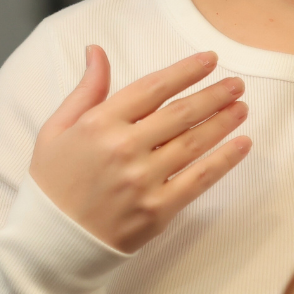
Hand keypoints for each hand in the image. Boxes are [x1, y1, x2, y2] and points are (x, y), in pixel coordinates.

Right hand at [29, 47, 250, 252]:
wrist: (51, 242)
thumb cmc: (53, 182)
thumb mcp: (56, 129)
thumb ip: (85, 90)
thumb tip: (97, 51)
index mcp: (99, 123)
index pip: (153, 88)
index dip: (185, 71)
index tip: (209, 60)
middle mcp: (124, 148)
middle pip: (181, 113)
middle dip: (214, 94)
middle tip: (236, 84)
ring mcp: (143, 180)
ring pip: (194, 142)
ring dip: (223, 122)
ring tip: (242, 107)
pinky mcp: (157, 209)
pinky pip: (199, 179)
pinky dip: (225, 160)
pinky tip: (242, 145)